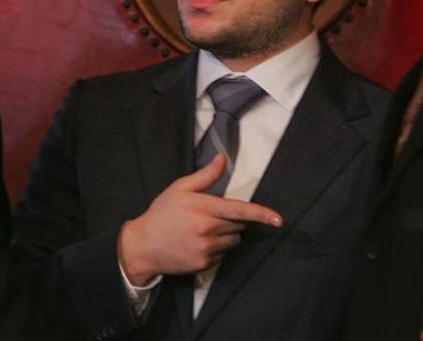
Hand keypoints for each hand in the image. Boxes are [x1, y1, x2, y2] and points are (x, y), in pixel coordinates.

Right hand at [117, 154, 282, 285]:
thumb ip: (205, 176)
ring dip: (227, 235)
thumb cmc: (162, 213)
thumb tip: (222, 159)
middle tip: (211, 215)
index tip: (278, 220)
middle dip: (232, 220)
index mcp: (203, 208)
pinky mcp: (204, 263)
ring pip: (234, 241)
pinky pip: (224, 255)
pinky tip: (199, 242)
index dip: (261, 214)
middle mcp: (207, 230)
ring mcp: (206, 249)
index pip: (239, 210)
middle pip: (239, 225)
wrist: (143, 245)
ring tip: (203, 230)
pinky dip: (218, 248)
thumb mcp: (180, 189)